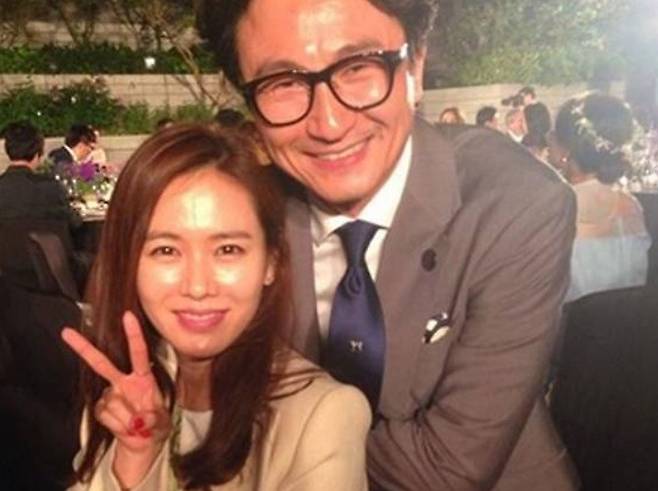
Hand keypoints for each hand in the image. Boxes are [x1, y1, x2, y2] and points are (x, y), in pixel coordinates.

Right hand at [62, 311, 170, 483]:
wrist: (143, 441)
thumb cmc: (156, 424)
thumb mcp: (163, 421)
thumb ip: (154, 418)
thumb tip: (140, 419)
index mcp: (143, 377)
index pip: (138, 352)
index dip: (133, 334)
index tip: (128, 316)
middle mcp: (123, 381)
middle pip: (101, 363)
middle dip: (84, 348)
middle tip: (66, 333)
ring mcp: (111, 394)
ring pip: (112, 402)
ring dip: (127, 417)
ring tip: (137, 423)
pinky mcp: (101, 408)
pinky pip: (105, 415)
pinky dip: (118, 425)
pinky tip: (126, 426)